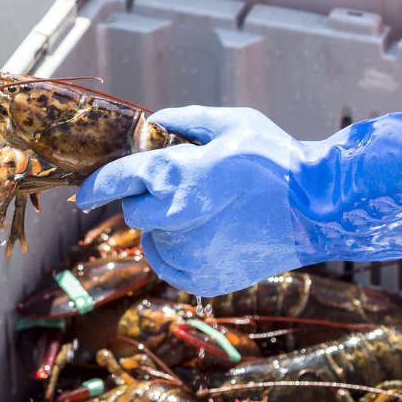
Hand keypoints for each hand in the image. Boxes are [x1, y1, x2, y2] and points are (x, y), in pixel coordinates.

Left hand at [75, 106, 401, 295]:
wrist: (318, 210)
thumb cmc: (277, 160)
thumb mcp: (234, 122)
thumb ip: (186, 121)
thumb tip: (154, 124)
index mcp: (178, 174)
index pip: (118, 180)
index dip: (97, 186)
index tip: (84, 194)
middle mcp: (176, 217)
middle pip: (135, 214)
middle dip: (148, 202)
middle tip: (183, 192)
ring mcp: (190, 254)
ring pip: (155, 241)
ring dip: (168, 227)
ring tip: (210, 214)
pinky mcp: (203, 280)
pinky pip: (172, 266)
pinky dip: (181, 252)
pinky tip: (213, 236)